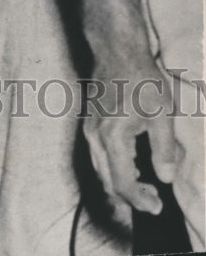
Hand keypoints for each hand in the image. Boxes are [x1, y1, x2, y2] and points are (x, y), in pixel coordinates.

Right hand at [84, 57, 176, 224]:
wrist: (117, 50)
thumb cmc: (141, 77)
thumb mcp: (162, 113)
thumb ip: (163, 149)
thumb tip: (165, 177)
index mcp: (113, 137)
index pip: (122, 183)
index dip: (139, 200)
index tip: (157, 206)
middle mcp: (95, 137)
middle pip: (107, 181)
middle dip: (130, 196)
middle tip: (154, 199)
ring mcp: (89, 130)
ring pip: (100, 170)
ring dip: (120, 183)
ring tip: (145, 185)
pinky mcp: (89, 124)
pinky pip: (97, 156)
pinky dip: (113, 168)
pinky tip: (131, 164)